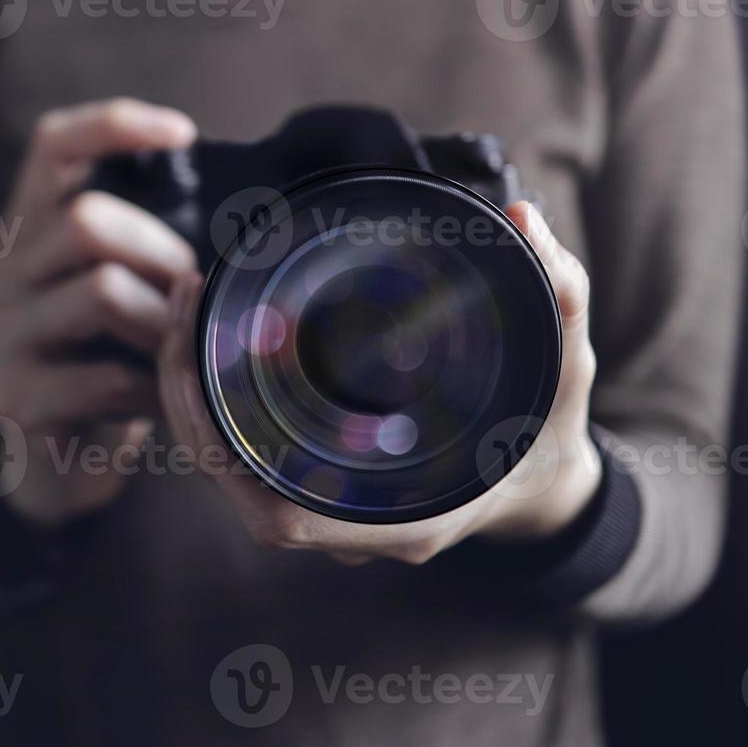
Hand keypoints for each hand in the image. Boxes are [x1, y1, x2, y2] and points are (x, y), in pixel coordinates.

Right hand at [0, 98, 198, 526]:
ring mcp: (2, 339)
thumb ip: (145, 248)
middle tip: (192, 289)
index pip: (51, 146)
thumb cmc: (105, 367)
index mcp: (28, 234)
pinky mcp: (18, 400)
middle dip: (160, 248)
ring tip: (182, 347)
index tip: (183, 132)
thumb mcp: (118, 295)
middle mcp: (2, 275)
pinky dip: (152, 389)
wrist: (54, 468)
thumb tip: (244, 207)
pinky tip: (164, 404)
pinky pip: (103, 377)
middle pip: (84, 221)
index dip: (113, 125)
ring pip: (98, 291)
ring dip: (163, 320)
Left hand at [156, 201, 602, 563]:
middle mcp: (354, 526)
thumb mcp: (565, 367)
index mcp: (403, 518)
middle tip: (181, 301)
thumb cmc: (546, 430)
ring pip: (225, 464)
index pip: (280, 517)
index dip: (221, 448)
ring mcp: (328, 506)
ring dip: (189, 392)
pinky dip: (209, 396)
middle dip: (186, 397)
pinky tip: (202, 334)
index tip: (196, 361)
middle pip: (231, 482)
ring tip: (183, 303)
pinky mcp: (313, 475)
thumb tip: (527, 220)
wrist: (541, 479)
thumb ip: (557, 297)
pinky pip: (238, 448)